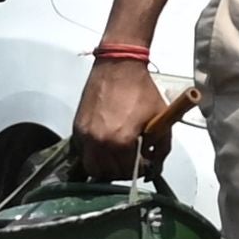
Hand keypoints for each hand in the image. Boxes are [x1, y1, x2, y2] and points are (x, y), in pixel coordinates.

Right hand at [72, 55, 171, 178]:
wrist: (119, 65)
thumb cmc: (141, 89)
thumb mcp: (160, 118)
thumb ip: (161, 147)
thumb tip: (155, 166)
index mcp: (121, 141)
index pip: (128, 171)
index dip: (139, 170)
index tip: (144, 163)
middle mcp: (100, 141)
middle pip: (108, 173)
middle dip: (122, 171)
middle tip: (131, 162)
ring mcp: (85, 135)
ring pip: (92, 166)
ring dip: (105, 167)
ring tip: (117, 157)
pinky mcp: (77, 126)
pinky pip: (83, 151)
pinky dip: (93, 154)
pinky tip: (105, 145)